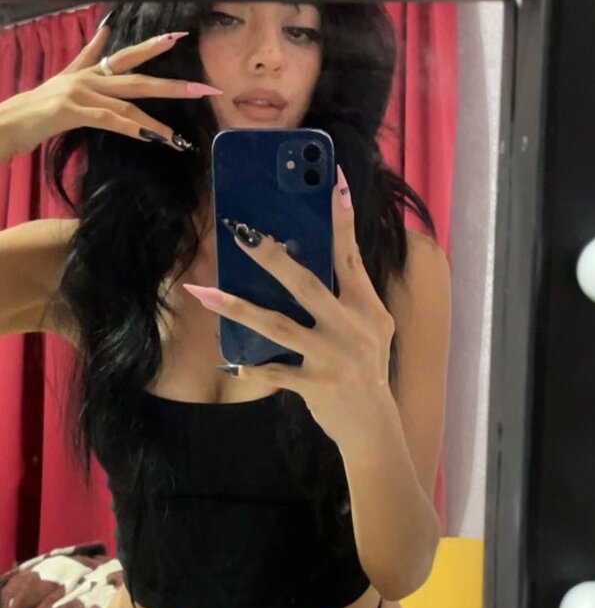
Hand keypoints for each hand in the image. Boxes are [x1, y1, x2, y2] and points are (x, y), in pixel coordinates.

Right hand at [0, 25, 220, 157]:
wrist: (8, 121)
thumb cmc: (36, 109)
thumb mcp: (63, 78)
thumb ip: (86, 55)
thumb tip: (104, 29)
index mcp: (88, 71)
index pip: (126, 56)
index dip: (153, 47)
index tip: (178, 38)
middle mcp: (87, 78)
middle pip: (137, 78)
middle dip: (172, 84)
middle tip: (203, 88)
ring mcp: (79, 92)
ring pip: (127, 103)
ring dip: (156, 122)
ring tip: (178, 138)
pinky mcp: (71, 111)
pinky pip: (108, 119)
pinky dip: (131, 128)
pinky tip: (151, 137)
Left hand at [184, 166, 396, 447]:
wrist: (374, 425)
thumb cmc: (367, 370)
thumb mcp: (373, 329)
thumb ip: (351, 297)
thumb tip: (314, 263)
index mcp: (367, 308)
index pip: (351, 257)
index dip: (342, 220)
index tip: (334, 182)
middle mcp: (352, 327)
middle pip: (306, 285)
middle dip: (273, 259)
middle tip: (243, 235)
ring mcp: (333, 357)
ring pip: (279, 326)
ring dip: (240, 309)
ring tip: (207, 293)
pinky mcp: (317, 386)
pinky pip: (276, 373)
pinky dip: (253, 368)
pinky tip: (231, 363)